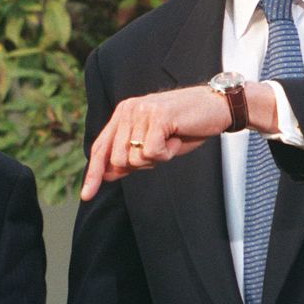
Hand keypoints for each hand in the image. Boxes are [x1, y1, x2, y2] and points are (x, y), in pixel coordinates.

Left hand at [80, 85, 231, 200]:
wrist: (217, 107)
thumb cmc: (186, 127)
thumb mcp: (155, 144)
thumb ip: (130, 156)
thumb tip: (107, 174)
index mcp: (122, 114)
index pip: (101, 148)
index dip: (92, 173)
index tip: (86, 196)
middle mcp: (127, 109)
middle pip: (119, 159)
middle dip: (142, 164)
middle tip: (162, 148)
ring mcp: (141, 111)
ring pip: (135, 158)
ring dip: (157, 157)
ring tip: (170, 139)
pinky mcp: (157, 116)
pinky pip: (152, 153)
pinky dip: (167, 152)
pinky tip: (176, 137)